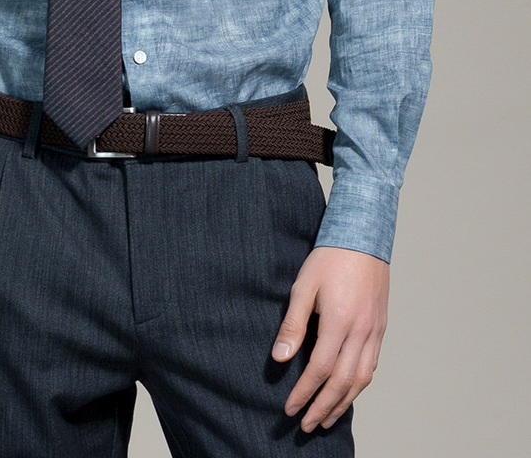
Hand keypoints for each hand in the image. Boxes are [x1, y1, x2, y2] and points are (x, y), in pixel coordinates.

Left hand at [271, 245, 388, 431]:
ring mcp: (374, 331)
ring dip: (343, 403)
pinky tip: (347, 393)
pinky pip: (371, 366)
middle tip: (306, 424)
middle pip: (342, 383)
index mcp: (339, 321)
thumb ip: (293, 324)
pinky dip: (358, 385)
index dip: (304, 392)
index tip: (289, 408)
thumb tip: (279, 358)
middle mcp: (361, 331)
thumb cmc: (329, 258)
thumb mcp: (304, 286)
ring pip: (361, 379)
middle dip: (323, 407)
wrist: (363, 237)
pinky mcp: (381, 328)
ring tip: (326, 419)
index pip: (319, 370)